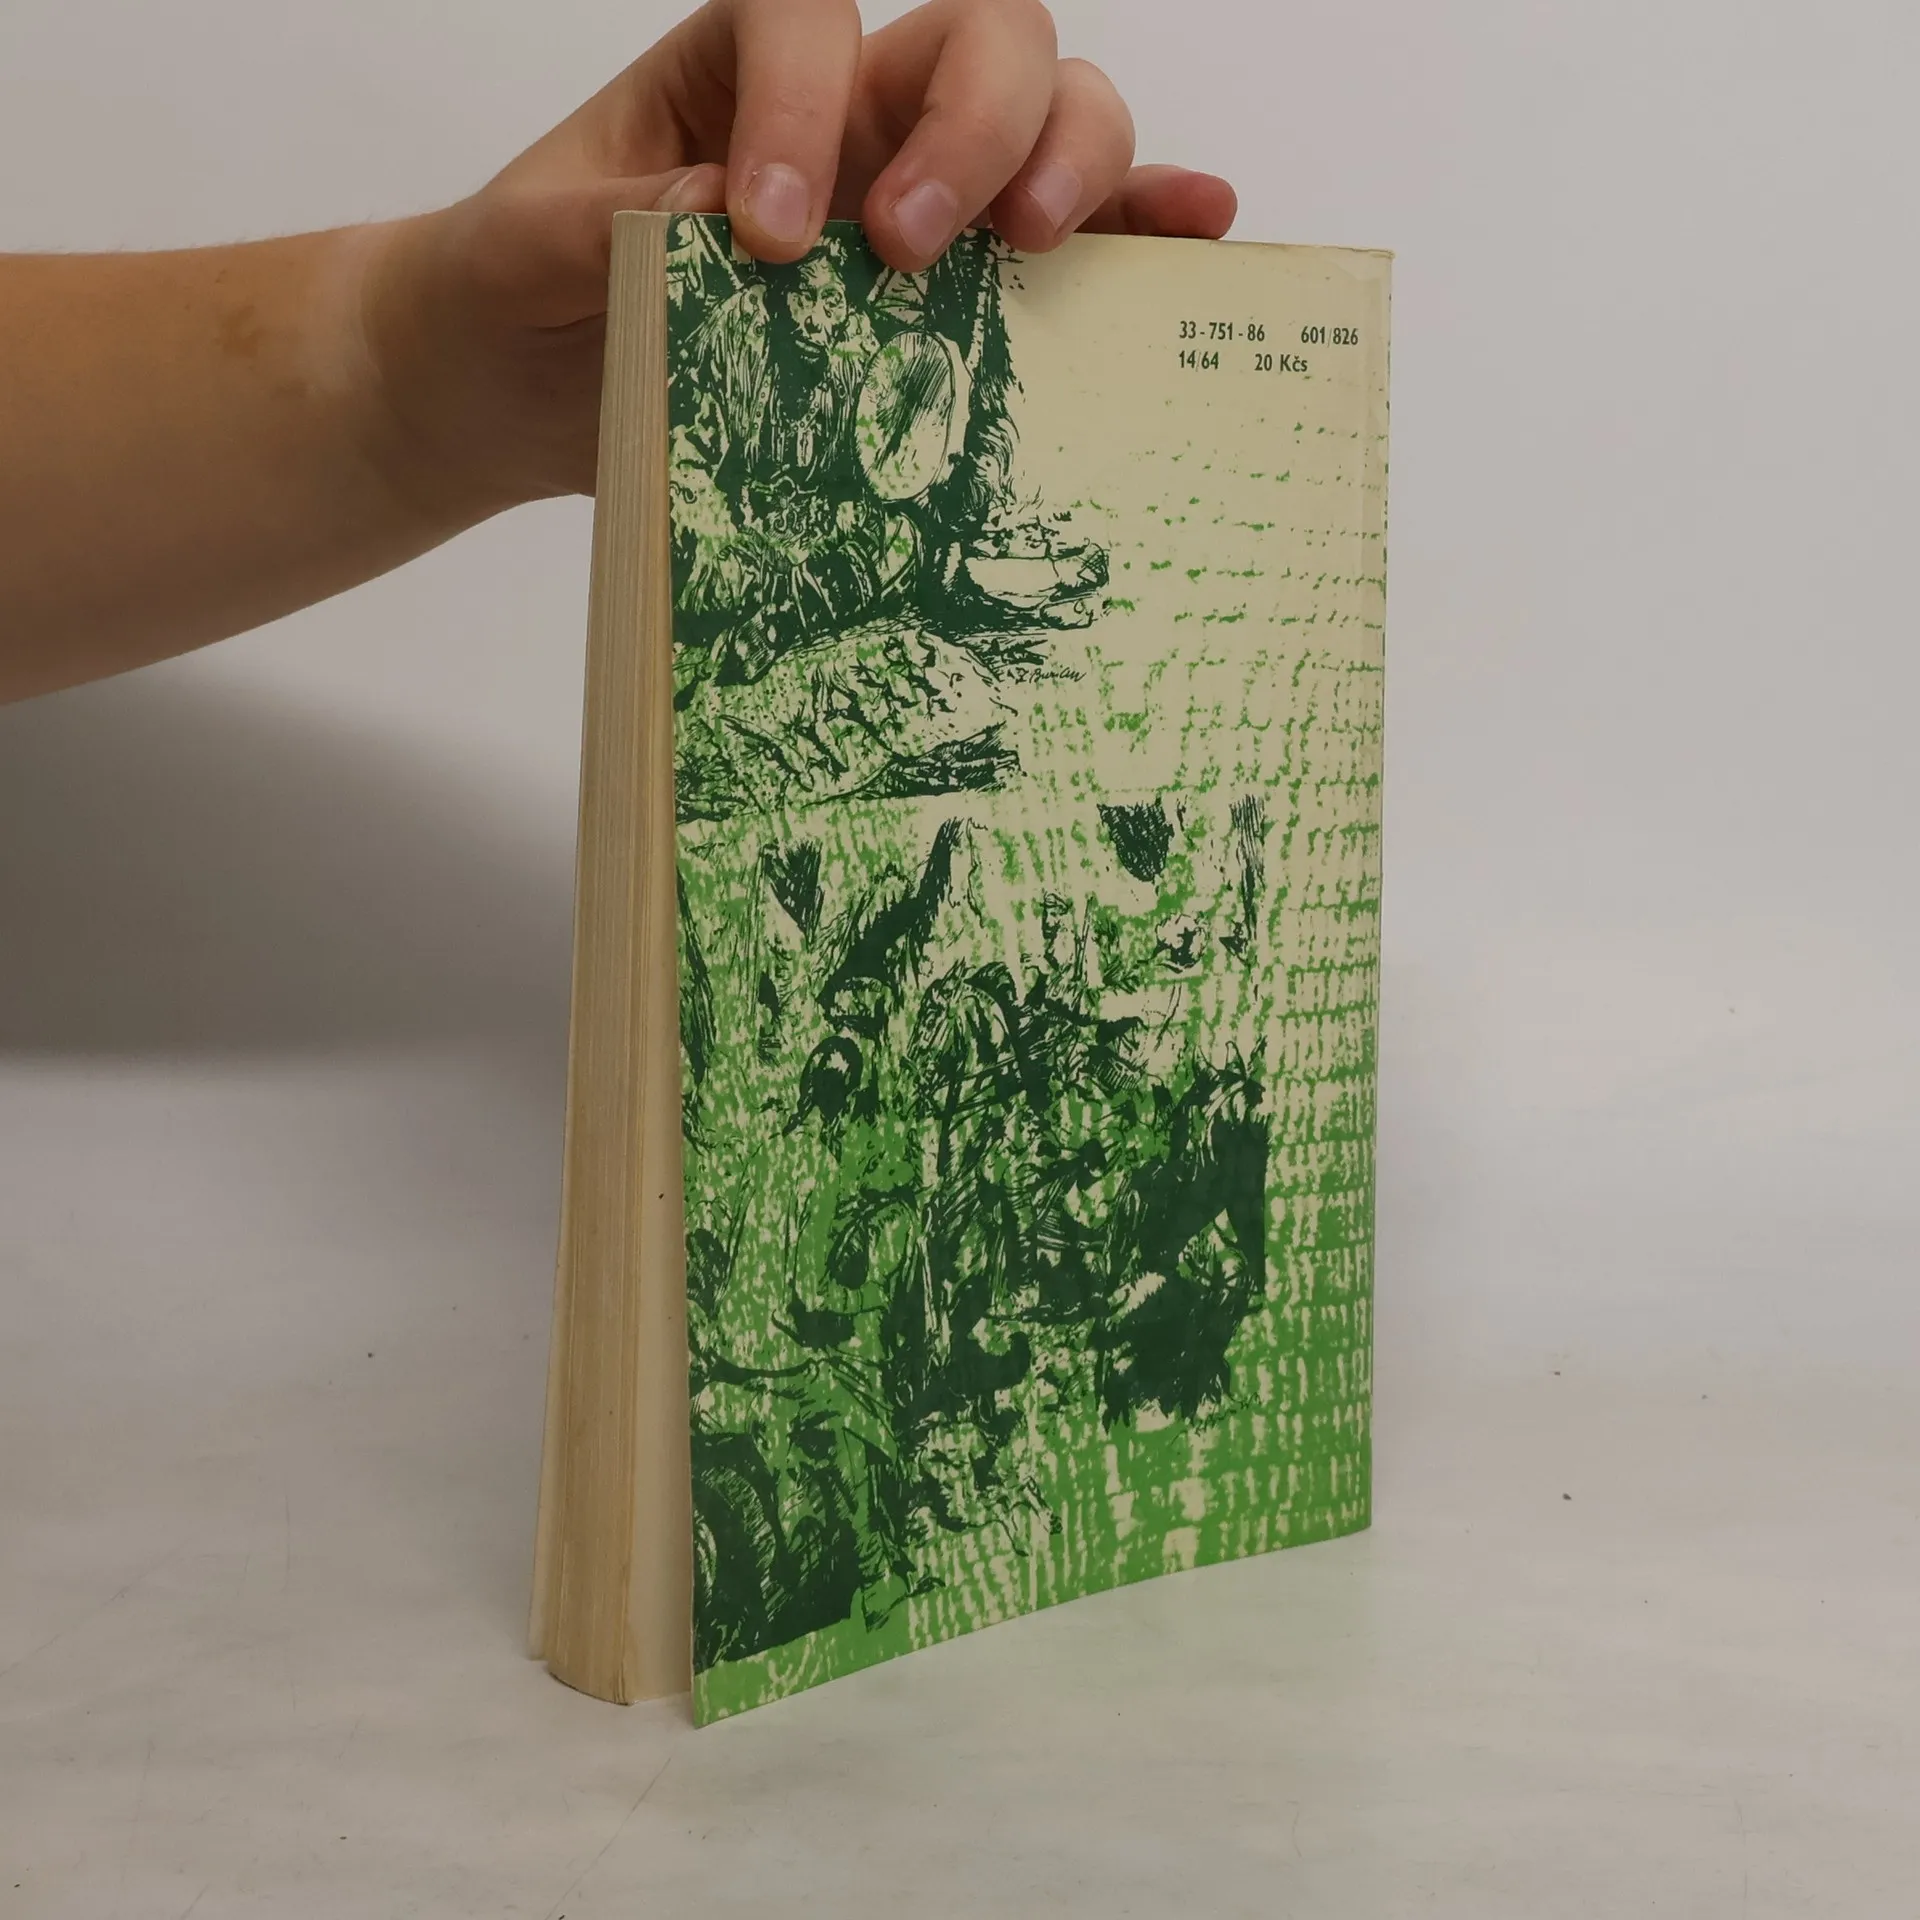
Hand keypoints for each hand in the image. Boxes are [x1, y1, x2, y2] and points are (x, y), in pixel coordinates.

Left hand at [362, 0, 1236, 515]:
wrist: (524, 379)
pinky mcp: (961, 284)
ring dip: (1070, 166)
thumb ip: (607, 223)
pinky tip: (1194, 230)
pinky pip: (1078, 234)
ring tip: (1035, 252)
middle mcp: (856, 106)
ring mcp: (923, 186)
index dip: (807, 109)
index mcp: (744, 63)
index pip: (811, 17)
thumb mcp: (529, 251)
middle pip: (981, 38)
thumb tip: (722, 212)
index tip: (766, 236)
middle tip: (908, 254)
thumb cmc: (527, 289)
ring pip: (1049, 111)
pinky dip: (1142, 222)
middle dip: (971, 130)